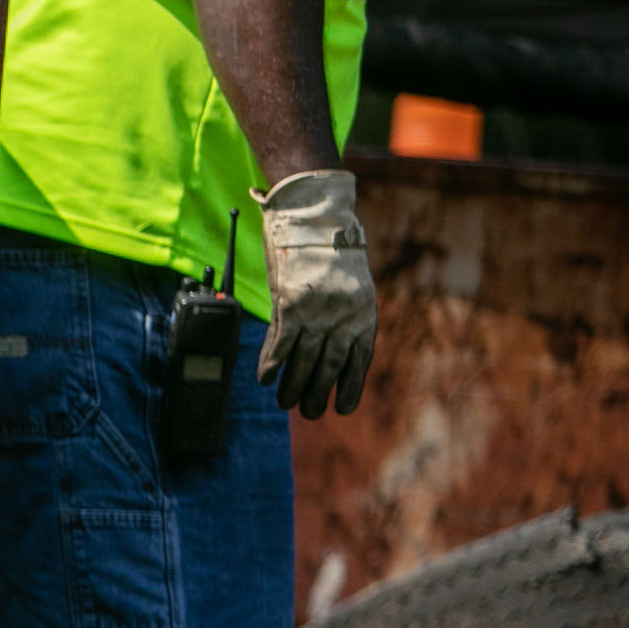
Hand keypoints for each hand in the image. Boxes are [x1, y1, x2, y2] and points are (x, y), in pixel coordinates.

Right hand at [256, 169, 374, 417]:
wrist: (314, 215)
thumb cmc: (329, 250)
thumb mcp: (347, 283)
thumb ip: (342, 315)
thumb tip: (329, 350)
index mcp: (364, 310)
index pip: (359, 359)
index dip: (350, 386)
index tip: (343, 408)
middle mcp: (344, 315)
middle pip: (330, 365)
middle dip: (319, 392)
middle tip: (310, 412)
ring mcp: (318, 311)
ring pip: (304, 360)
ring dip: (293, 386)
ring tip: (285, 403)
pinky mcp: (291, 304)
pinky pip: (280, 344)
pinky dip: (271, 364)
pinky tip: (265, 379)